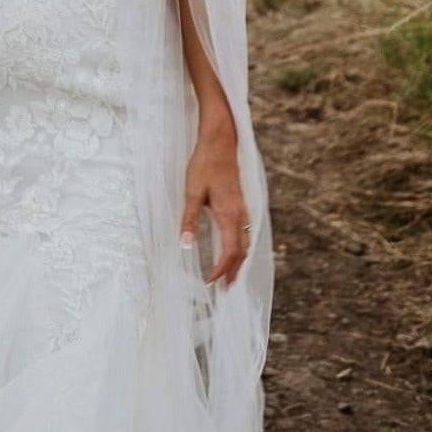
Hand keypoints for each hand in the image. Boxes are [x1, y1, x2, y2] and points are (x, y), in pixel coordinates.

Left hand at [181, 125, 250, 286]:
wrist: (220, 142)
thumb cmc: (205, 165)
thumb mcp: (192, 192)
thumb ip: (189, 219)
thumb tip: (185, 245)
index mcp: (229, 215)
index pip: (230, 252)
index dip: (222, 270)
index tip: (210, 282)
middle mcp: (240, 215)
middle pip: (242, 251)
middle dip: (234, 271)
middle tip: (224, 289)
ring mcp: (243, 209)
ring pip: (246, 242)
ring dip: (239, 261)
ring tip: (230, 275)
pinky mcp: (240, 203)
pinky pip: (245, 232)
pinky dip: (241, 248)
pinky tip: (233, 249)